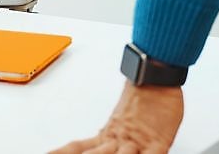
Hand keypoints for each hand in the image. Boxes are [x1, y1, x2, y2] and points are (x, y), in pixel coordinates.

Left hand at [51, 82, 182, 153]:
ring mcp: (136, 141)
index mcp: (106, 134)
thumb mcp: (120, 118)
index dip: (61, 151)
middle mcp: (118, 138)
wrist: (154, 72)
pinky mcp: (157, 141)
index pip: (76, 147)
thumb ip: (108, 133)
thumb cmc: (141, 92)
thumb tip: (99, 141)